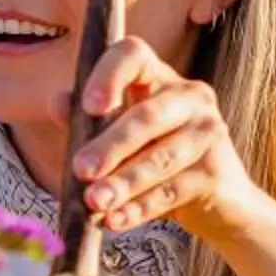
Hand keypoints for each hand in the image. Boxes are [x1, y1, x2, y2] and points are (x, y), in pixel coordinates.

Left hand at [73, 38, 255, 242]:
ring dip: (124, 182)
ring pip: (161, 158)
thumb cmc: (158, 161)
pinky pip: (172, 191)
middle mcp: (190, 97)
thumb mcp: (121, 140)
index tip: (89, 107)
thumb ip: (89, 122)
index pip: (134, 55)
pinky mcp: (215, 171)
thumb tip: (56, 103)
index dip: (109, 75)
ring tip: (95, 202)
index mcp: (160, 79)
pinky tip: (116, 220)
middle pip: (147, 116)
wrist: (219, 204)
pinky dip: (141, 208)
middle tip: (81, 170)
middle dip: (110, 145)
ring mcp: (208, 132)